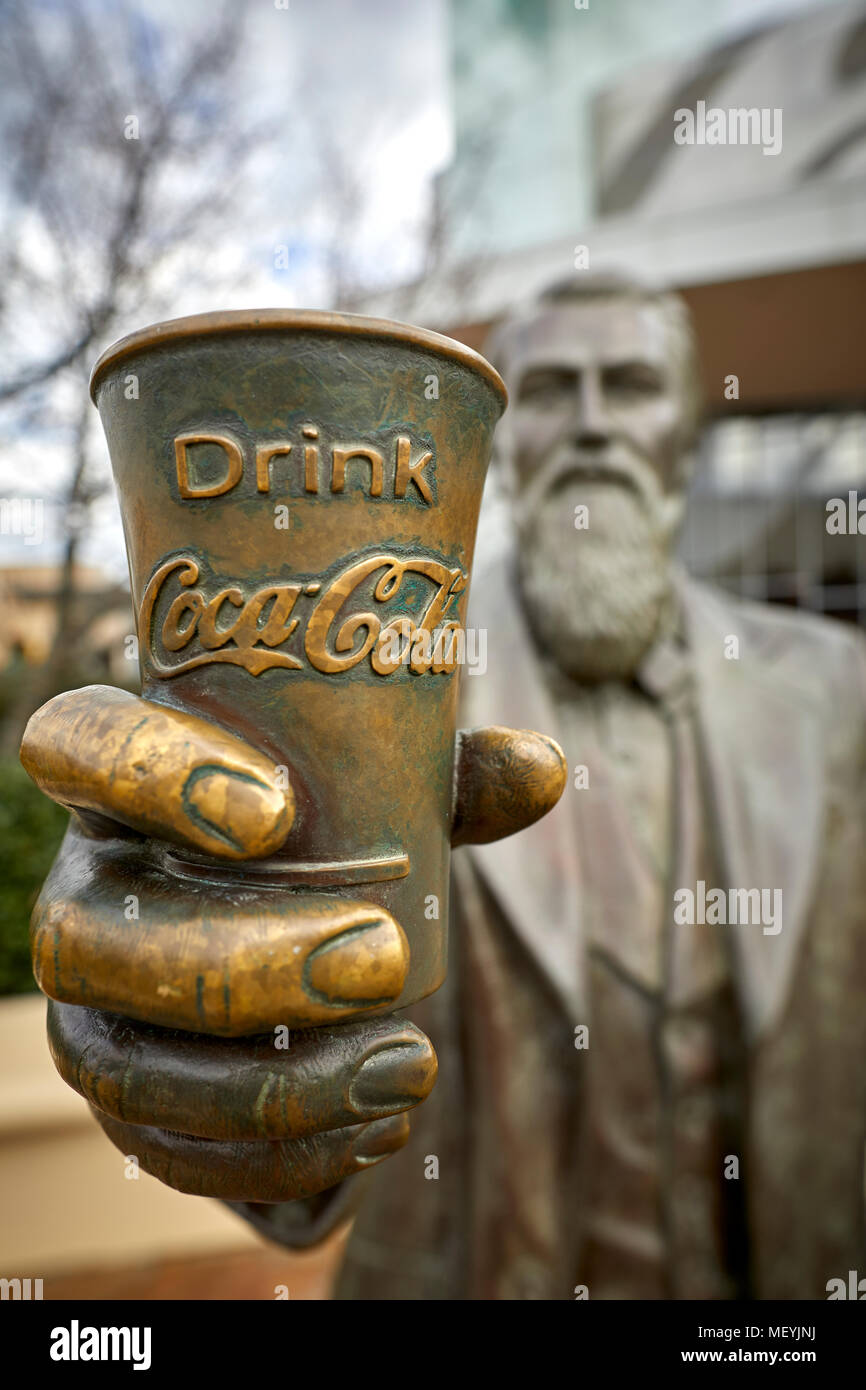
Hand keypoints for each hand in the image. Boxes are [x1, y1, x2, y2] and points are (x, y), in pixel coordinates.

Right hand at [21, 686, 565, 1202]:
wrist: (282, 928)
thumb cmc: (323, 835)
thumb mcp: (377, 796)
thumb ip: (445, 781)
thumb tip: (544, 769)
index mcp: (124, 788)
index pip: (78, 748)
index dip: (149, 777)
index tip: (275, 810)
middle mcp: (85, 894)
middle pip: (88, 938)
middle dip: (238, 962)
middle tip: (379, 959)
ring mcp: (90, 1007)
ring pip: (121, 1066)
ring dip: (263, 1087)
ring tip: (405, 1070)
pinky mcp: (126, 1093)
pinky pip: (162, 1151)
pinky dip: (271, 1157)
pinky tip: (373, 1132)